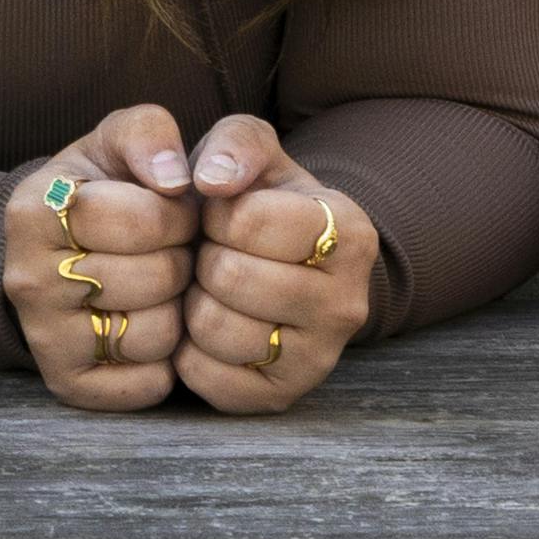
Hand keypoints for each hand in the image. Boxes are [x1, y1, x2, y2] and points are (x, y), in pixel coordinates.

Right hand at [4, 107, 200, 410]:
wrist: (56, 249)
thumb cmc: (102, 186)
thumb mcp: (116, 139)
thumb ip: (149, 133)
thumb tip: (176, 178)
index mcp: (34, 209)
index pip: (145, 218)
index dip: (178, 214)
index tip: (172, 210)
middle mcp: (27, 278)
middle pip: (155, 279)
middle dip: (181, 260)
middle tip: (170, 252)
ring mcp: (43, 336)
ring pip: (156, 335)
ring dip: (177, 311)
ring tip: (161, 288)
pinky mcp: (66, 383)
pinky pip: (147, 386)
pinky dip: (165, 362)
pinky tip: (150, 327)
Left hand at [169, 114, 371, 414]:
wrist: (274, 267)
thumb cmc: (254, 201)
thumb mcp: (252, 150)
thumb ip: (235, 141)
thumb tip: (211, 178)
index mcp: (351, 233)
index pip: (249, 220)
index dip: (217, 212)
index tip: (223, 215)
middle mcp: (348, 302)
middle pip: (230, 277)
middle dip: (203, 257)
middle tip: (211, 254)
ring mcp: (319, 358)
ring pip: (216, 330)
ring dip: (193, 302)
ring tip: (208, 288)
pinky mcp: (281, 397)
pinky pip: (205, 377)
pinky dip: (188, 350)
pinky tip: (203, 327)